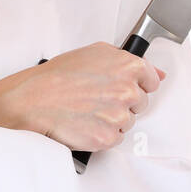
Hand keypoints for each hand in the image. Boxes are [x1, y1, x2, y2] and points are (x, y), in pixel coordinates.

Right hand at [0, 42, 166, 151]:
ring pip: (127, 122)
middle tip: (95, 98)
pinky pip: (114, 138)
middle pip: (139, 103)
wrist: (32, 100)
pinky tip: (83, 123)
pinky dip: (100, 134)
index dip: (133, 84)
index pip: (151, 81)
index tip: (117, 87)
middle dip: (121, 102)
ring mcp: (119, 116)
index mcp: (128, 67)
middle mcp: (128, 91)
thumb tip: (158, 74)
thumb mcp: (94, 53)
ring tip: (85, 110)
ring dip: (110, 119)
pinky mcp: (107, 138)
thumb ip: (128, 60)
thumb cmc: (56, 77)